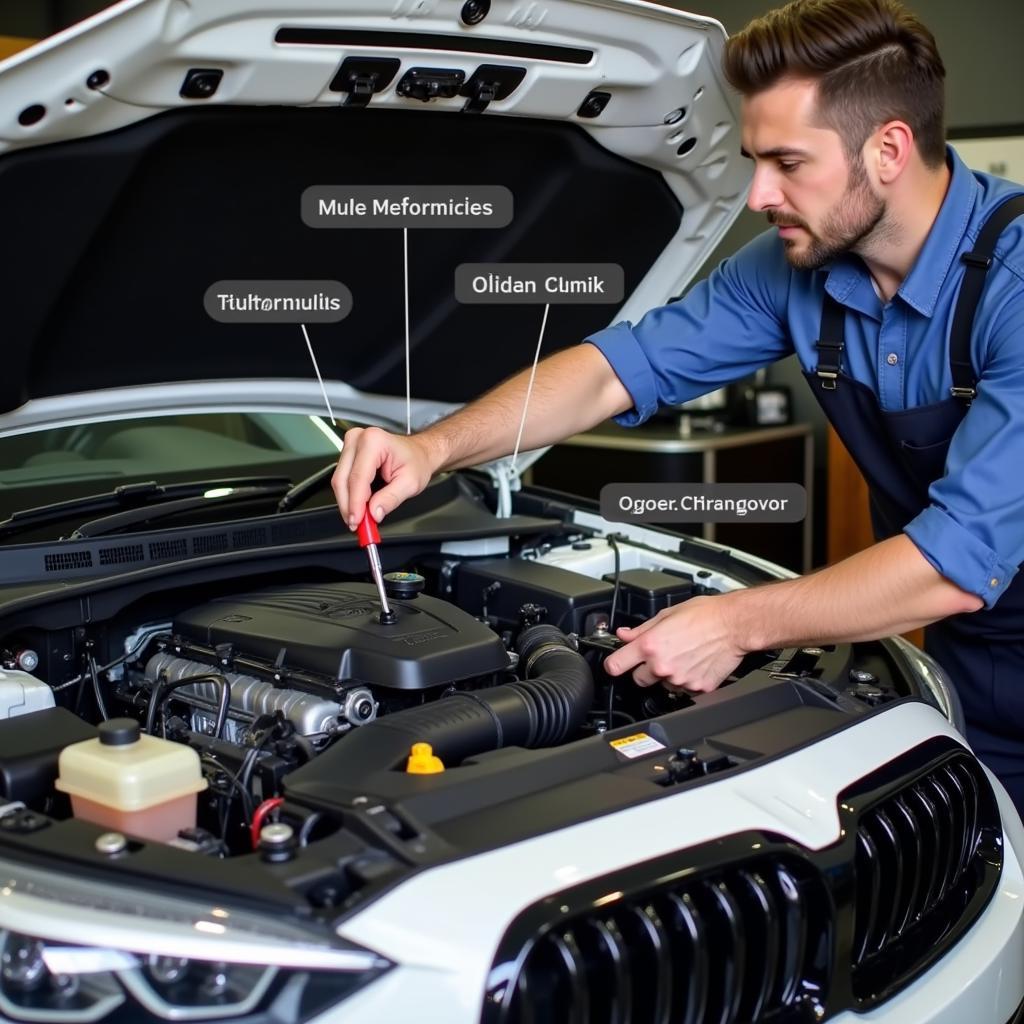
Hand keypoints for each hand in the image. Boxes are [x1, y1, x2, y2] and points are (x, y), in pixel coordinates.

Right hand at [332, 426, 435, 529]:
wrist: (418, 453)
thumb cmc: (416, 461)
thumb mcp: (410, 483)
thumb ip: (391, 499)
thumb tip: (374, 513)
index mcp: (374, 441)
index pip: (358, 478)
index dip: (355, 503)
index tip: (357, 522)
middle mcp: (358, 439)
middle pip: (343, 480)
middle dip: (349, 506)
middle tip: (358, 525)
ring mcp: (351, 444)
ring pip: (340, 481)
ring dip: (348, 502)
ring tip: (360, 518)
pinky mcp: (348, 454)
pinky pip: (343, 479)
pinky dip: (349, 496)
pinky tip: (358, 507)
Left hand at [602, 596, 745, 692]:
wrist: (735, 625)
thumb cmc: (706, 615)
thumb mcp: (667, 614)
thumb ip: (642, 629)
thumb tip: (625, 635)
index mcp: (650, 645)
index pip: (615, 665)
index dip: (613, 665)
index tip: (615, 664)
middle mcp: (662, 665)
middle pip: (639, 679)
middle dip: (645, 669)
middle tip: (660, 655)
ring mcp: (680, 680)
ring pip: (663, 684)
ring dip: (668, 675)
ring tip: (684, 656)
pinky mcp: (697, 688)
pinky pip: (685, 689)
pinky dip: (688, 679)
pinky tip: (696, 663)